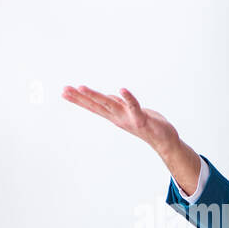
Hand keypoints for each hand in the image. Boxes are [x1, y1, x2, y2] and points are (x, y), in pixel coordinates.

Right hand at [62, 85, 179, 155]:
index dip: (78, 99)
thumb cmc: (147, 124)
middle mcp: (118, 117)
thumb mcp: (130, 112)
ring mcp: (128, 118)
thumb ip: (119, 104)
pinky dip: (128, 98)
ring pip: (109, 104)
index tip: (64, 92)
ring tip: (82, 87)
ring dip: (95, 95)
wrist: (164, 140)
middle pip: (96, 104)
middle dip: (80, 97)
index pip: (93, 106)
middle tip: (65, 89)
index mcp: (114, 115)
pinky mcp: (142, 118)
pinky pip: (134, 106)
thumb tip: (107, 96)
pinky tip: (121, 89)